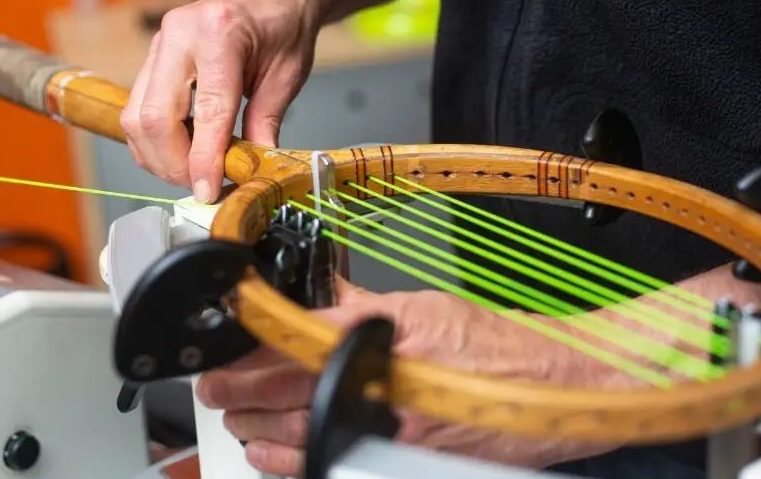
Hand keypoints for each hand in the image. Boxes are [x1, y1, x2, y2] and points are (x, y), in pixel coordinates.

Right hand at [121, 0, 321, 201]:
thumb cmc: (282, 23)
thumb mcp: (288, 74)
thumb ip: (266, 122)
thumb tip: (252, 169)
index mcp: (221, 34)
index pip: (206, 111)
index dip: (203, 159)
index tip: (209, 190)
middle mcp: (181, 34)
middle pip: (154, 117)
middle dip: (173, 163)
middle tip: (200, 185)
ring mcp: (161, 43)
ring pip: (136, 116)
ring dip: (158, 156)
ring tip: (190, 172)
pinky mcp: (153, 55)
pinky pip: (138, 107)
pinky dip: (153, 139)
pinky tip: (178, 151)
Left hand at [197, 280, 598, 475]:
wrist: (545, 386)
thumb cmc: (495, 346)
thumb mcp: (423, 306)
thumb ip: (362, 306)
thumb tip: (318, 298)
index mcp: (386, 339)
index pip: (299, 339)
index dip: (254, 345)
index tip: (230, 341)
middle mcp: (382, 387)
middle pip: (289, 389)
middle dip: (241, 388)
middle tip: (215, 385)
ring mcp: (387, 429)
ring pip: (299, 430)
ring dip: (257, 424)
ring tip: (232, 414)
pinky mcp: (396, 456)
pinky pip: (329, 461)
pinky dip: (290, 460)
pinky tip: (268, 455)